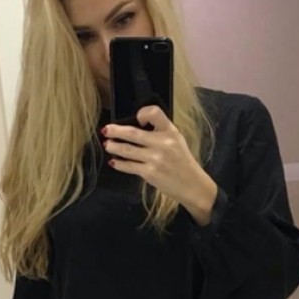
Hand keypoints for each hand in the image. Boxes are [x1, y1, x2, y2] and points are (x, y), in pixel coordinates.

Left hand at [102, 105, 217, 225]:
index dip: (143, 113)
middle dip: (116, 131)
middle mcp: (162, 143)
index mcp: (170, 132)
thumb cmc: (182, 162)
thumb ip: (160, 133)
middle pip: (133, 133)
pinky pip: (129, 166)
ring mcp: (155, 159)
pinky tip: (114, 162)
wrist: (192, 185)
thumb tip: (135, 128)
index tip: (136, 118)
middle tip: (106, 130)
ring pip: (127, 150)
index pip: (154, 113)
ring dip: (114, 147)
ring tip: (107, 145)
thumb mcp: (177, 141)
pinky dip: (119, 164)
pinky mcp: (150, 173)